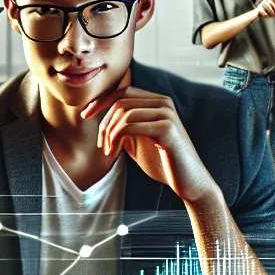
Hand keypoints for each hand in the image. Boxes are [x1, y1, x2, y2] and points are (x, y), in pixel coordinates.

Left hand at [82, 86, 218, 205]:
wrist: (189, 183)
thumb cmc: (164, 164)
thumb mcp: (138, 142)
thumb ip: (124, 127)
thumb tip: (102, 118)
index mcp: (158, 103)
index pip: (123, 92)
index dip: (101, 101)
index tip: (85, 115)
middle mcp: (164, 103)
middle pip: (121, 101)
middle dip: (104, 122)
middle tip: (100, 146)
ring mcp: (167, 114)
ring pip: (124, 112)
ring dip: (109, 133)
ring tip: (108, 151)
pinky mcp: (167, 129)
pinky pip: (130, 125)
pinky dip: (115, 138)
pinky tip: (113, 152)